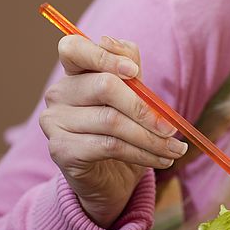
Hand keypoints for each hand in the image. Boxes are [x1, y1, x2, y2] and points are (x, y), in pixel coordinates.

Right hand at [39, 34, 187, 227]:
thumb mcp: (134, 99)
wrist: (110, 180)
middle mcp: (58, 94)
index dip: (104, 56)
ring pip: (112, 121)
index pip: (74, 48)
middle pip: (104, 86)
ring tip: (174, 150)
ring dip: (151, 138)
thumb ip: (132, 74)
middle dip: (145, 109)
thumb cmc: (124, 133)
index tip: (134, 72)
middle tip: (171, 128)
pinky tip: (161, 160)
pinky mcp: (61, 150)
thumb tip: (129, 60)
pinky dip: (143, 154)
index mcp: (75, 73)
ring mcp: (55, 122)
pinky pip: (110, 146)